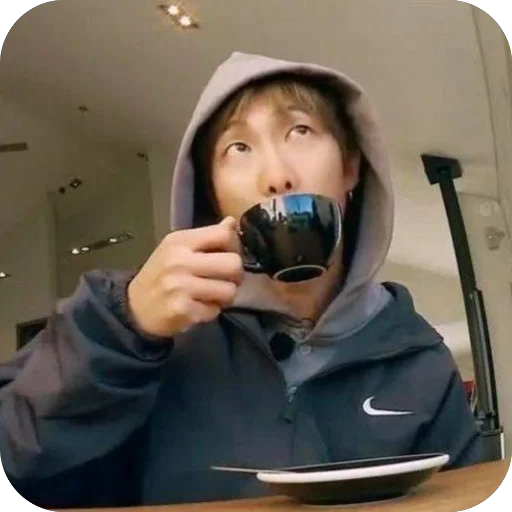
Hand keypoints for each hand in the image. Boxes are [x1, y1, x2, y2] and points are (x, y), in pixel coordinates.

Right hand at [127, 217, 242, 338]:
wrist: (134, 307)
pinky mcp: (182, 309)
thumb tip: (232, 222)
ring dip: (225, 296)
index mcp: (180, 241)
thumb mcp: (178, 248)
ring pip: (229, 290)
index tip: (228, 256)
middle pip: (233, 264)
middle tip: (226, 280)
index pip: (224, 235)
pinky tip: (198, 307)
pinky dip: (210, 311)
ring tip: (211, 295)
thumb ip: (206, 237)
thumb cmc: (161, 274)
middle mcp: (179, 261)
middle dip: (235, 276)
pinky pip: (215, 311)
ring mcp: (180, 286)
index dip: (235, 247)